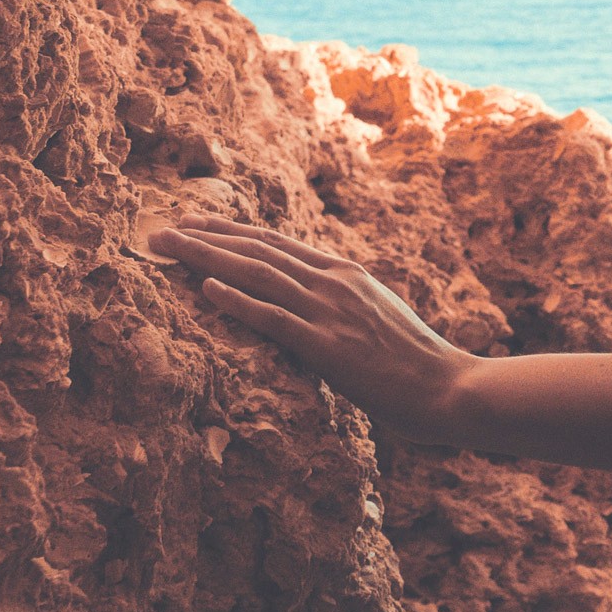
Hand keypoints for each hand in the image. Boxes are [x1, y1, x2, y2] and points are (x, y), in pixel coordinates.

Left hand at [148, 215, 476, 444]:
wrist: (450, 388)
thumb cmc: (416, 364)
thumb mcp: (376, 319)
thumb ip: (343, 306)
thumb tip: (314, 306)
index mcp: (345, 274)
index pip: (276, 244)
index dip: (230, 231)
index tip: (195, 223)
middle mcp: (334, 283)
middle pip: (257, 250)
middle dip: (205, 237)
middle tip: (162, 229)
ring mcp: (330, 312)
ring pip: (257, 274)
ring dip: (207, 258)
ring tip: (169, 247)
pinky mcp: (328, 347)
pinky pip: (274, 318)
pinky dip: (238, 300)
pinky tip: (206, 288)